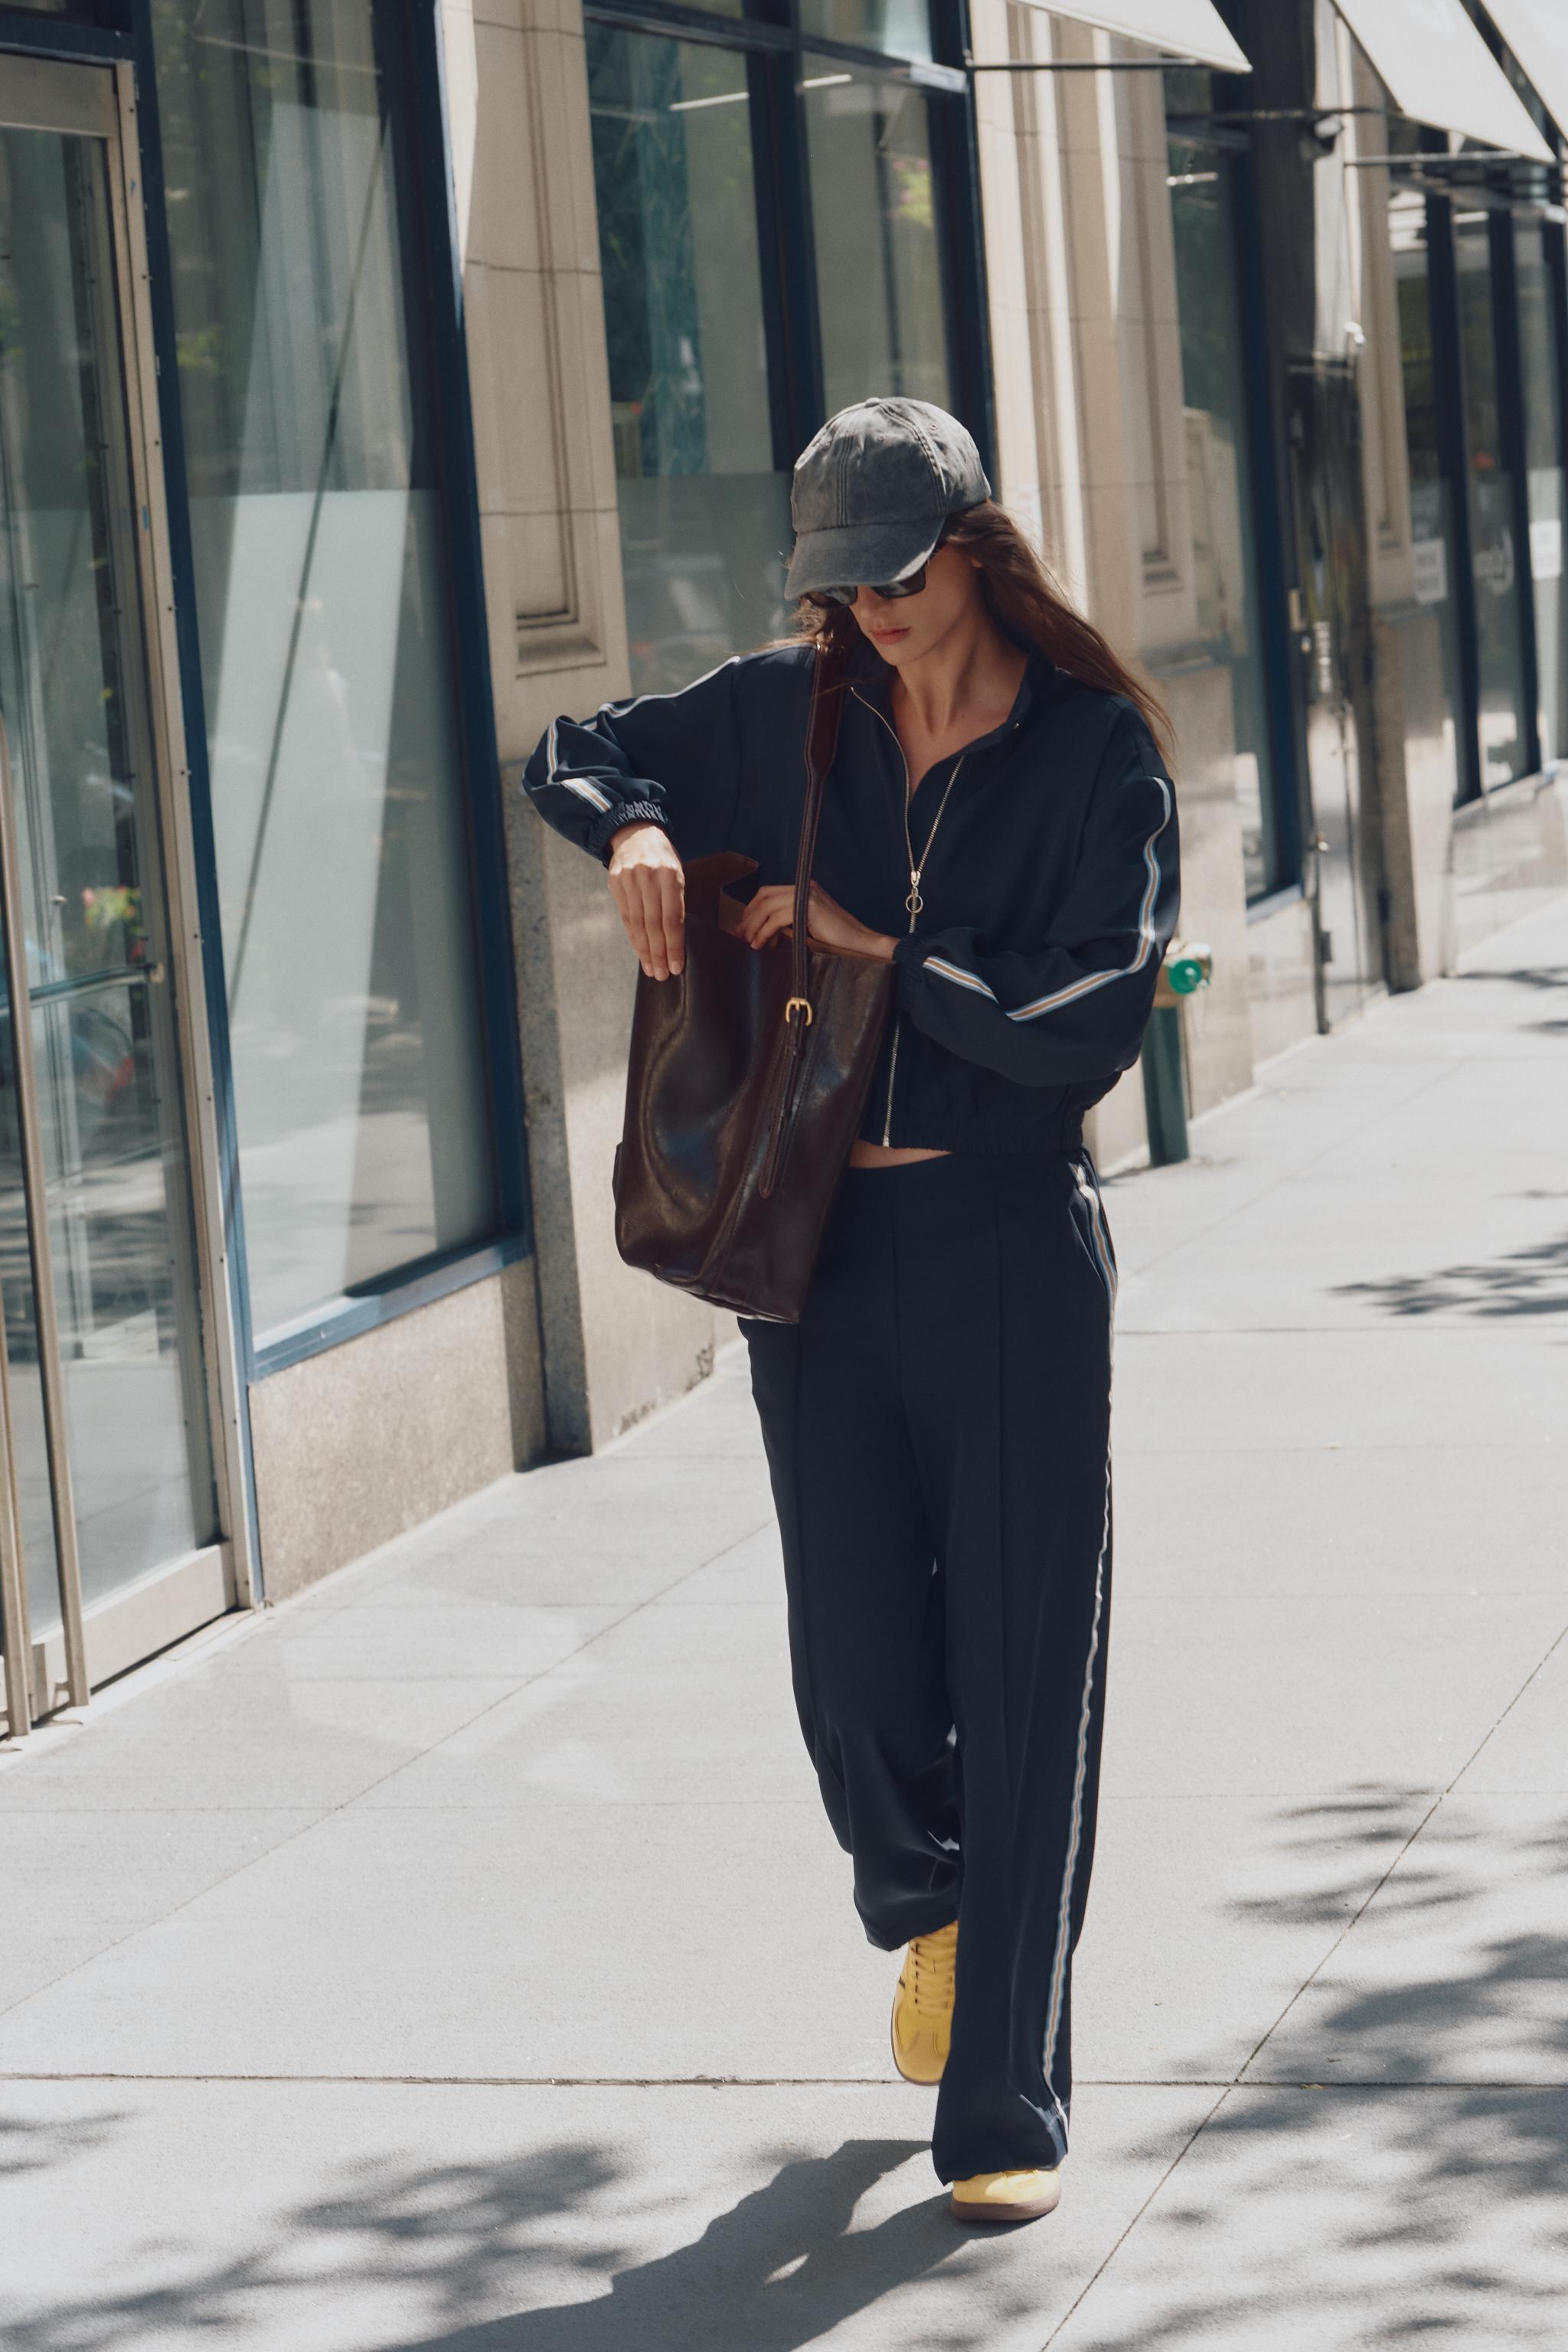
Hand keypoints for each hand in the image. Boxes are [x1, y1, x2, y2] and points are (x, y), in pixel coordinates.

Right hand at [607, 823, 684, 979]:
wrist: (636, 833)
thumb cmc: (663, 859)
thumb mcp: (678, 874)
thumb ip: (676, 902)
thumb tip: (676, 940)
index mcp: (670, 875)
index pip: (672, 918)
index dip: (674, 945)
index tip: (676, 966)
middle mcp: (648, 877)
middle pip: (653, 924)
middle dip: (659, 953)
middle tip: (663, 975)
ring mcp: (629, 880)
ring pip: (637, 923)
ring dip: (645, 950)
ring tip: (652, 969)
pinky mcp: (615, 883)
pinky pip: (625, 916)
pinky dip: (633, 937)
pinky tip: (640, 952)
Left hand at [736, 881, 895, 962]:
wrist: (860, 942)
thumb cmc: (835, 940)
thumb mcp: (806, 926)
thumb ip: (787, 922)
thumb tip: (760, 930)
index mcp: (804, 888)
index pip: (768, 892)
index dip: (751, 909)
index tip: (743, 927)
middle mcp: (804, 887)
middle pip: (764, 896)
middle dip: (748, 916)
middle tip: (740, 935)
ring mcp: (806, 895)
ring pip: (767, 907)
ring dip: (754, 926)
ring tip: (749, 943)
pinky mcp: (808, 907)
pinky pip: (776, 918)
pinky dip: (764, 932)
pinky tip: (761, 944)